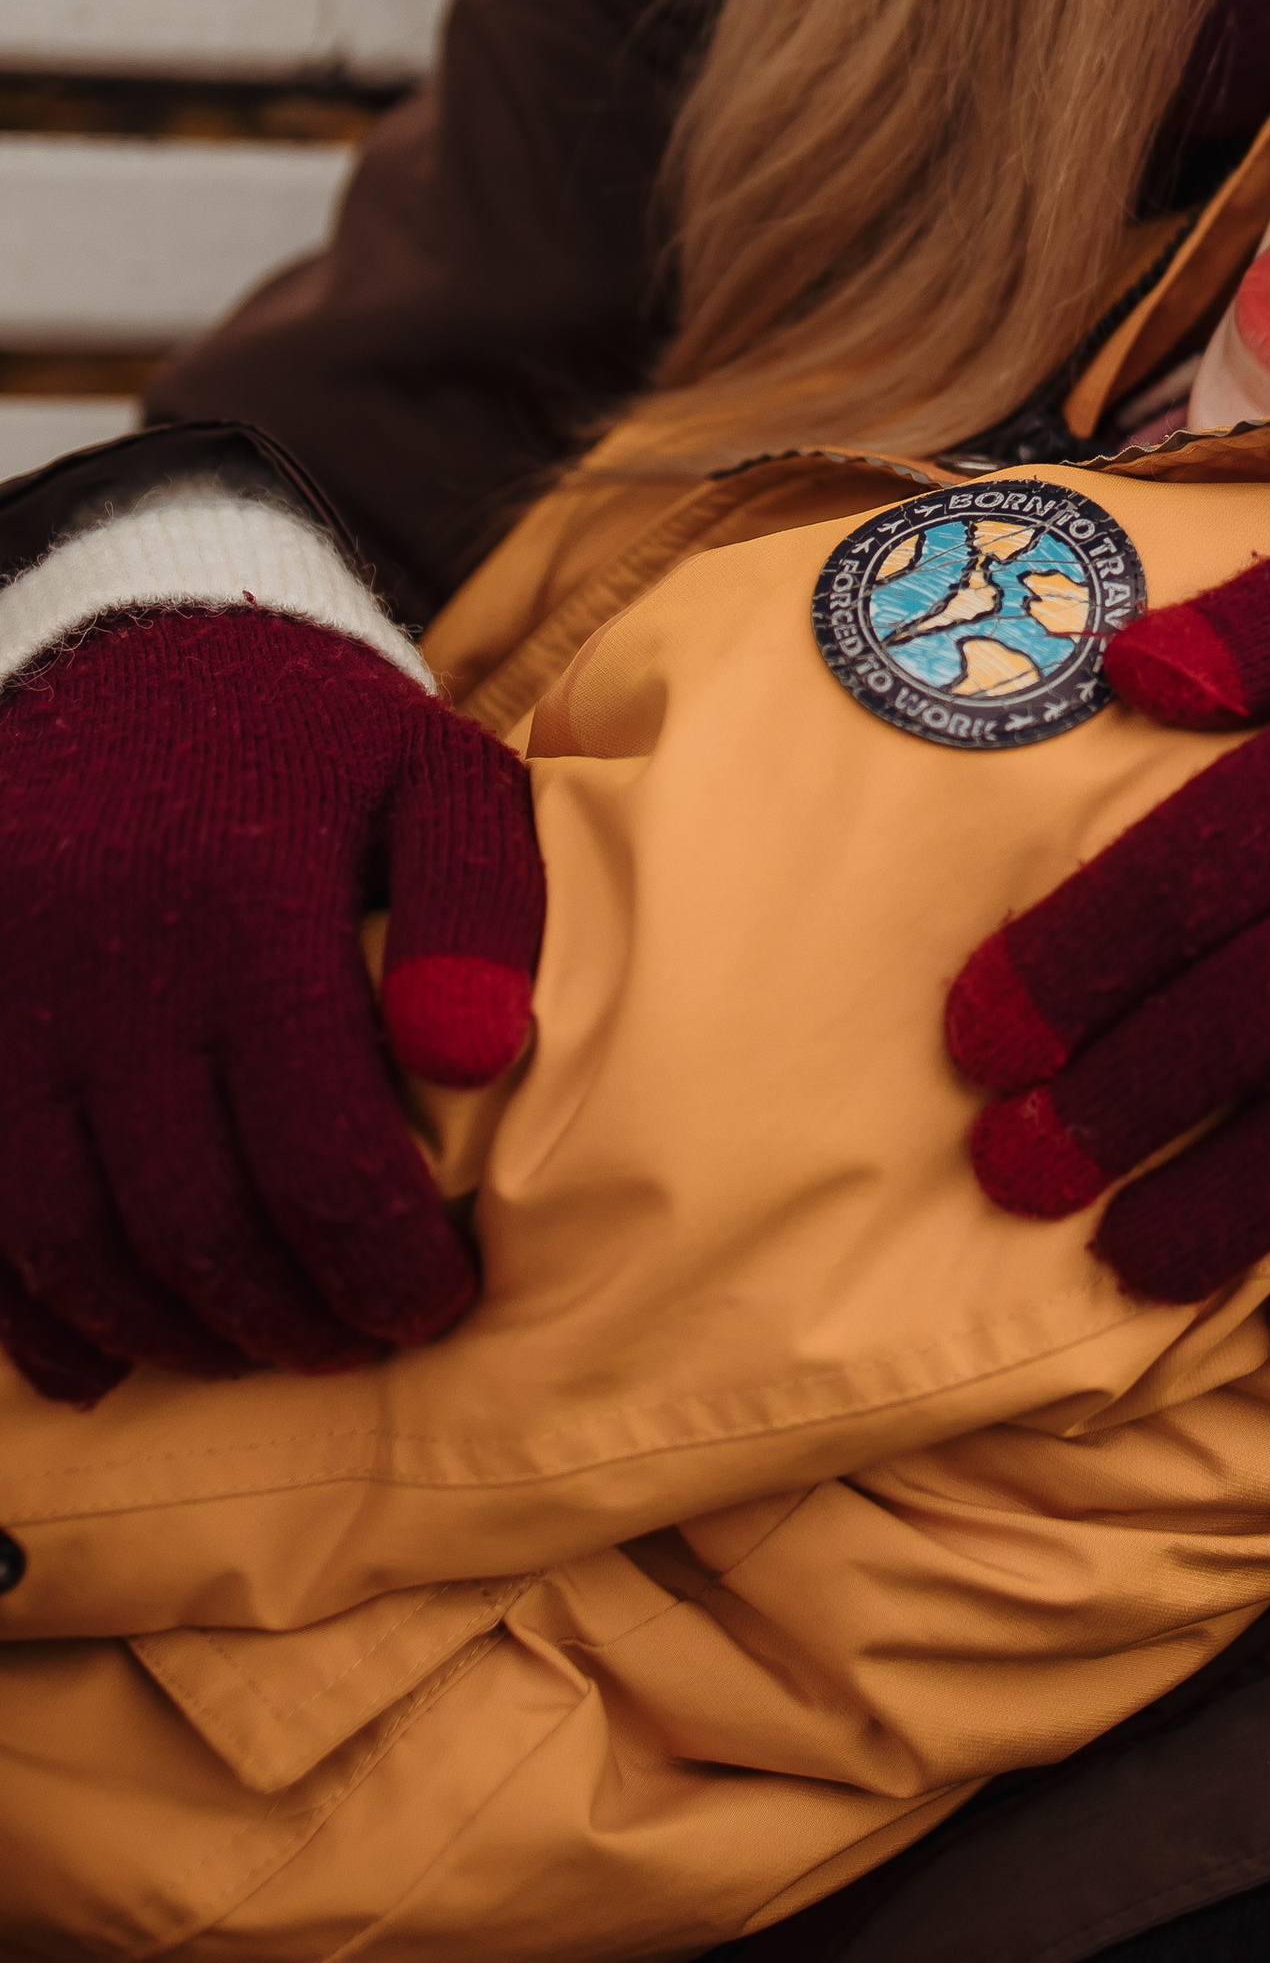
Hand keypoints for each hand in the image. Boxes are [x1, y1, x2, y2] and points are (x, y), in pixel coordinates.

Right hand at [0, 611, 543, 1404]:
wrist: (134, 647)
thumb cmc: (320, 743)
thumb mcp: (440, 773)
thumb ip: (484, 905)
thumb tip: (471, 1058)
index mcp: (248, 895)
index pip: (323, 1153)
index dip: (385, 1264)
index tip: (438, 1308)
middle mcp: (106, 954)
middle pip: (195, 1220)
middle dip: (287, 1318)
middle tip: (358, 1344)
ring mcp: (3, 996)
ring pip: (73, 1242)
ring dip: (170, 1331)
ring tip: (259, 1344)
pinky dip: (38, 1316)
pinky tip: (109, 1359)